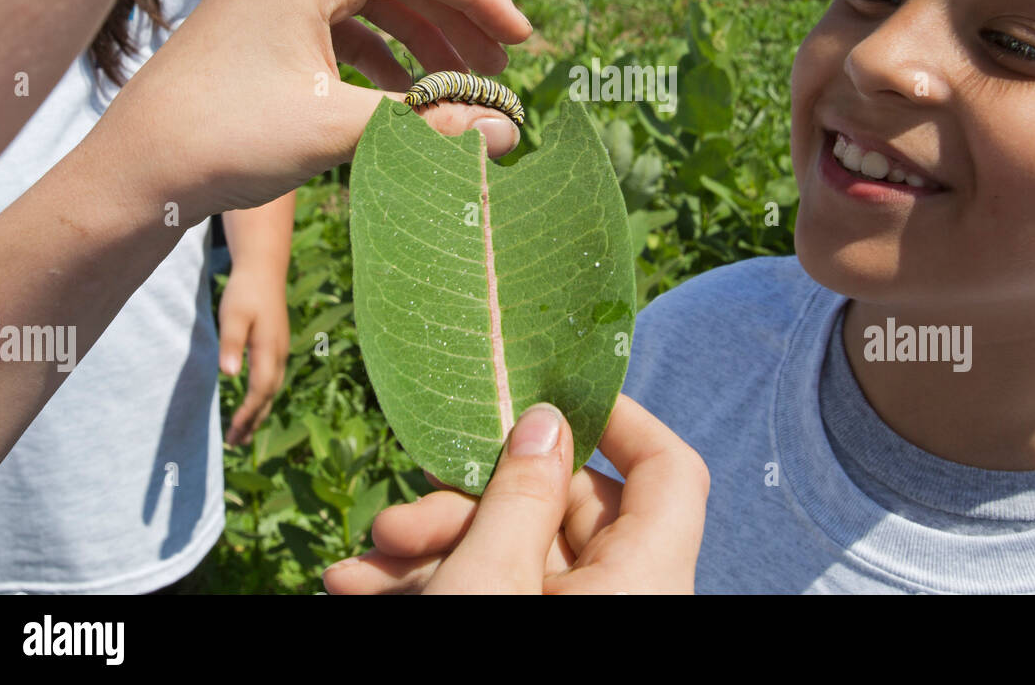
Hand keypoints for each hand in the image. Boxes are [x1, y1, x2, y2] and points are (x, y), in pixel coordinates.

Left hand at [94, 0, 532, 223]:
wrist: (132, 174)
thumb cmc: (226, 140)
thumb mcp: (337, 129)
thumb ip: (428, 125)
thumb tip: (506, 132)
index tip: (520, 38)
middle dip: (456, 21)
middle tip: (499, 67)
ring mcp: (268, 2)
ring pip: (368, 5)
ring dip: (420, 42)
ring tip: (461, 88)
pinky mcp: (258, 34)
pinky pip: (337, 31)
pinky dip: (380, 59)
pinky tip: (402, 100)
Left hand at [217, 264, 290, 445]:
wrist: (264, 269)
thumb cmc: (245, 291)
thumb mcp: (233, 316)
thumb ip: (231, 344)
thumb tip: (229, 375)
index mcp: (269, 349)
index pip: (260, 390)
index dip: (248, 413)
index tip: (234, 432)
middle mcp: (279, 353)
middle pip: (269, 395)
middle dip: (254, 420)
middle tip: (236, 443)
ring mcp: (280, 349)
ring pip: (271, 389)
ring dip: (258, 411)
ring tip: (243, 432)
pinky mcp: (276, 345)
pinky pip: (271, 379)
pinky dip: (261, 397)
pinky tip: (252, 401)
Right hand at [321, 395, 709, 593]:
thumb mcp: (489, 584)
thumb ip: (520, 492)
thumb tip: (547, 420)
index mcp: (645, 580)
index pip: (670, 473)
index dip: (625, 420)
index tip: (557, 391)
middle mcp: (622, 602)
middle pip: (567, 514)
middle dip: (475, 502)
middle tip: (402, 510)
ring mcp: (576, 628)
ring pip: (518, 558)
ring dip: (438, 547)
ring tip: (364, 563)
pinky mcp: (532, 642)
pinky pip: (500, 597)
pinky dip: (441, 586)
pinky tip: (365, 588)